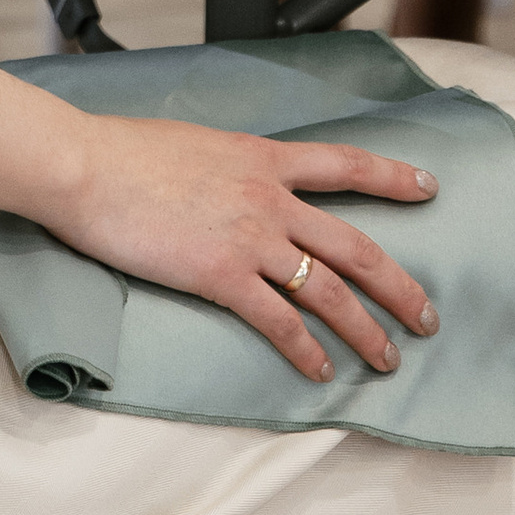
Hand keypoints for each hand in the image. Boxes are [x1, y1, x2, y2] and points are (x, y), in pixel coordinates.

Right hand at [45, 107, 440, 382]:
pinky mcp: (221, 275)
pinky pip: (278, 320)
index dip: (393, 177)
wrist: (86, 166)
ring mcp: (249, 237)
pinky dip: (305, 350)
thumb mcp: (195, 142)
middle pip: (356, 245)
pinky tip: (320, 372)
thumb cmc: (123, 151)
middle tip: (428, 315)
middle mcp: (268, 197)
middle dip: (400, 286)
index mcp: (261, 157)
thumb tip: (231, 180)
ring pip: (329, 290)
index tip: (428, 187)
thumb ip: (226, 164)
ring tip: (388, 358)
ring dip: (366, 329)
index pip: (345, 164)